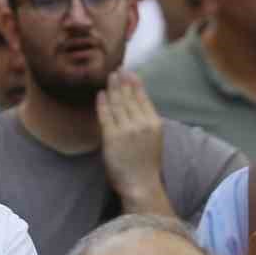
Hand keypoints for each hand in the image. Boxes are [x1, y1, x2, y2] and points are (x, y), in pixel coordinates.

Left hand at [97, 71, 170, 212]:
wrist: (141, 185)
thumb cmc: (146, 165)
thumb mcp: (154, 140)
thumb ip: (146, 123)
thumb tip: (137, 106)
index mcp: (155, 123)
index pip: (143, 98)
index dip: (135, 84)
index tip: (130, 73)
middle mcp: (141, 124)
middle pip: (129, 98)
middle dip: (122, 82)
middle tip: (117, 70)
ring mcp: (126, 130)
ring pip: (117, 104)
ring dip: (113, 88)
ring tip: (109, 77)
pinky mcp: (112, 137)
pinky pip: (106, 115)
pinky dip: (102, 103)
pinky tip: (100, 94)